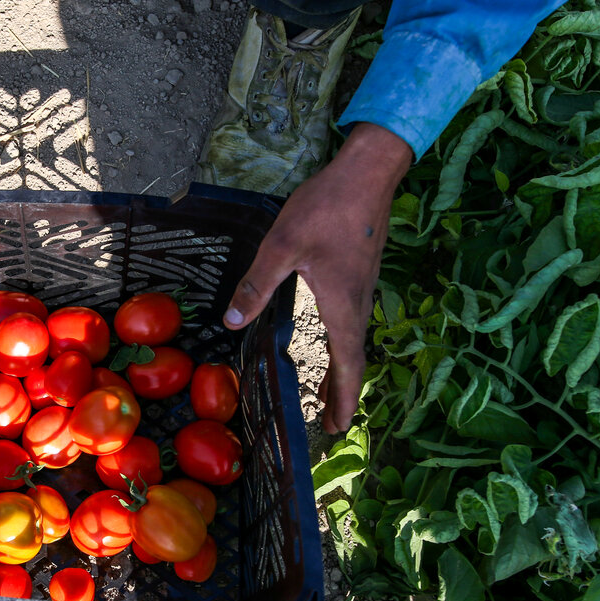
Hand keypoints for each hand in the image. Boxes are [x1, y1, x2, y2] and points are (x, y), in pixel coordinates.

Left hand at [222, 122, 412, 433]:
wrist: (367, 172)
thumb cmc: (326, 208)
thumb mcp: (283, 246)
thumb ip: (257, 285)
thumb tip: (232, 322)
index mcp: (342, 306)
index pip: (346, 365)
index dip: (341, 398)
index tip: (336, 428)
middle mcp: (358, 304)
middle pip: (353, 361)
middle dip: (341, 394)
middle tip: (331, 424)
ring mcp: (363, 289)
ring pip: (354, 342)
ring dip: (342, 371)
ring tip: (327, 395)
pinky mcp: (360, 274)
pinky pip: (352, 323)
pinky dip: (343, 346)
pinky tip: (330, 341)